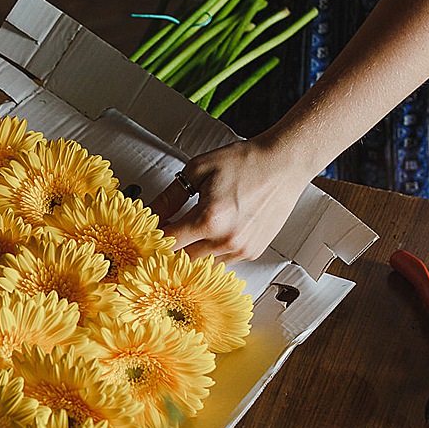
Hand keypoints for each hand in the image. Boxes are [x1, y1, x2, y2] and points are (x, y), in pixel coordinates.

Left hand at [149, 138, 317, 261]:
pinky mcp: (252, 252)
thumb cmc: (246, 162)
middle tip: (162, 236)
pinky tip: (210, 234)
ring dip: (190, 254)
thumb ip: (170, 196)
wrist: (284, 164)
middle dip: (168, 251)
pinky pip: (221, 262)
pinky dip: (210, 253)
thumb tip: (151, 213)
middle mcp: (226, 240)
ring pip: (201, 265)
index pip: (168, 242)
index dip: (151, 240)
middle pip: (182, 261)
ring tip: (188, 233)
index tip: (144, 236)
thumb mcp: (198, 170)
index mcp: (209, 219)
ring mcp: (241, 250)